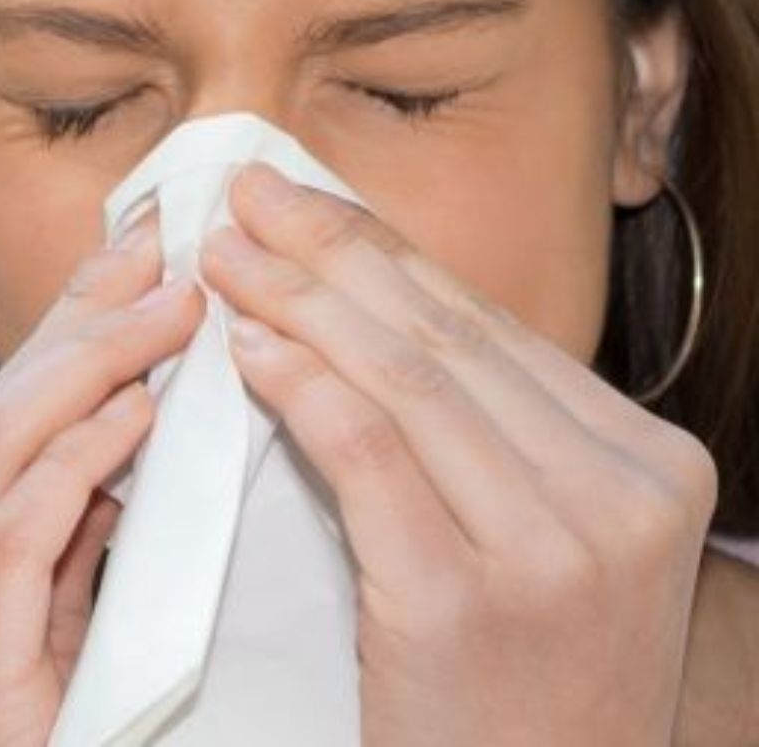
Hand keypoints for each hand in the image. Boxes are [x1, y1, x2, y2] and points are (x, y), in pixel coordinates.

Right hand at [0, 214, 203, 745]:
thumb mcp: (25, 636)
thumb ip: (58, 541)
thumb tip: (127, 425)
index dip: (53, 336)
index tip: (125, 258)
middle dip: (75, 328)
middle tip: (159, 251)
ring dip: (90, 371)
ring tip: (171, 310)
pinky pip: (16, 535)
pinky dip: (80, 460)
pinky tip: (139, 411)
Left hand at [200, 162, 718, 746]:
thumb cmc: (522, 683)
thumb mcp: (551, 544)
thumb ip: (492, 436)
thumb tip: (369, 305)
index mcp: (653, 464)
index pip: (491, 326)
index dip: (383, 249)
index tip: (301, 199)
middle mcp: (623, 495)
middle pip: (446, 335)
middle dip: (330, 250)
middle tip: (245, 195)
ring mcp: (553, 551)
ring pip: (405, 378)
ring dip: (299, 300)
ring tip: (226, 257)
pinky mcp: (465, 604)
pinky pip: (367, 456)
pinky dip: (300, 386)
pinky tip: (247, 347)